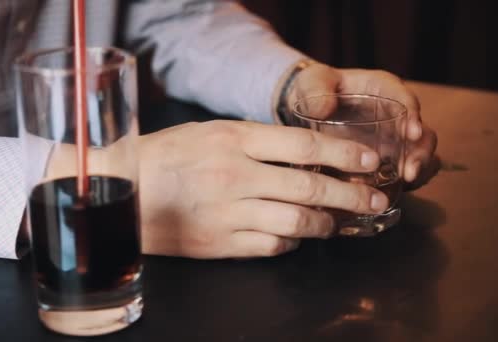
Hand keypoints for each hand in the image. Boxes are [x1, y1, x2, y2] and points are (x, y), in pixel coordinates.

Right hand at [138, 120, 389, 257]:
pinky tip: (296, 238)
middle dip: (350, 196)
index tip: (368, 161)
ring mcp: (228, 213)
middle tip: (374, 200)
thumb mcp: (208, 132)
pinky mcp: (220, 244)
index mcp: (233, 139)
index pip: (303, 146)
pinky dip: (292, 243)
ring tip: (338, 223)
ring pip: (296, 223)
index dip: (343, 155)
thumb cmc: (166, 156)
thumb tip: (300, 152)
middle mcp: (234, 175)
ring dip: (325, 224)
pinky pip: (271, 247)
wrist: (124, 191)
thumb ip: (253, 140)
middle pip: (309, 188)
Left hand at [288, 63, 437, 188]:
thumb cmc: (313, 90)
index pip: (403, 99)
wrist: (306, 110)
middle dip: (421, 151)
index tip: (412, 133)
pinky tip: (391, 194)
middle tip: (410, 169)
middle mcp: (394, 116)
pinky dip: (403, 184)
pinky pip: (404, 173)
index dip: (412, 115)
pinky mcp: (385, 161)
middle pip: (421, 132)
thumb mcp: (311, 82)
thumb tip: (323, 108)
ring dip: (418, 170)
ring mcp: (392, 141)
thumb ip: (316, 87)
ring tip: (406, 183)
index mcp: (381, 90)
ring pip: (417, 156)